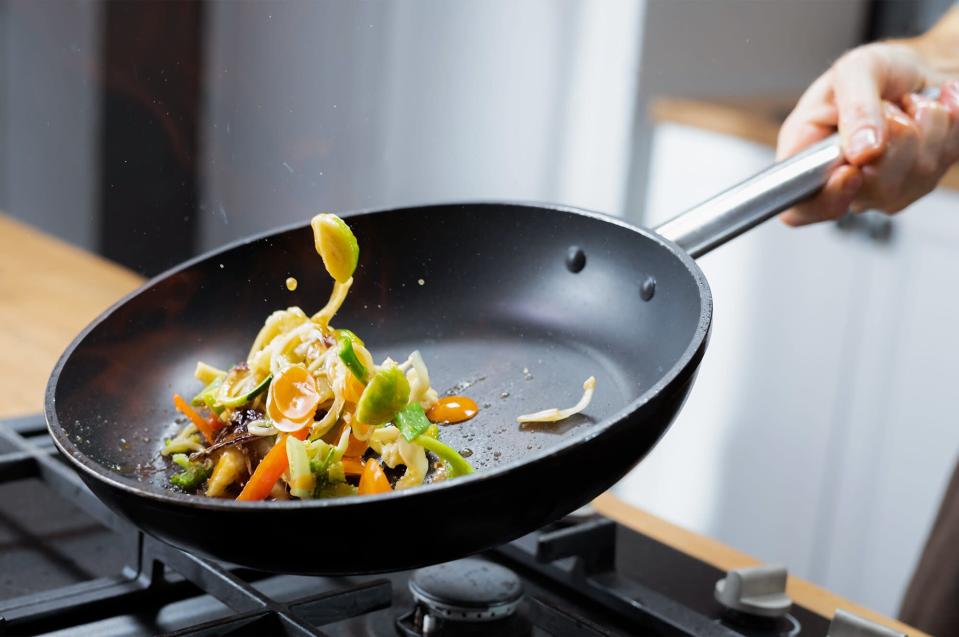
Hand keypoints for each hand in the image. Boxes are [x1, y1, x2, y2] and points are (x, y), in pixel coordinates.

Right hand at [777, 42, 958, 225]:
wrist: (921, 67)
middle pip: (872, 193)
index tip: (852, 171)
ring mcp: (886, 188)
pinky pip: (946, 161)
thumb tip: (861, 152)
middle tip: (889, 107)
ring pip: (918, 177)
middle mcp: (844, 181)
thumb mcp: (856, 69)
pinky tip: (937, 108)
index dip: (826, 199)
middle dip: (894, 140)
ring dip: (926, 125)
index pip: (802, 208)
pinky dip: (949, 124)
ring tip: (912, 103)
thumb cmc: (878, 70)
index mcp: (809, 158)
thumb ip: (855, 108)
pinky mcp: (923, 182)